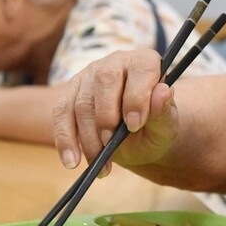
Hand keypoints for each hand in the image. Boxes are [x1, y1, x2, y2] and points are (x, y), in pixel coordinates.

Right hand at [51, 49, 177, 170]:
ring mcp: (89, 76)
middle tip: (110, 143)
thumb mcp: (165, 126)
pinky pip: (60, 114)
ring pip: (82, 102)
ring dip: (88, 137)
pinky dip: (65, 140)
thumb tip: (163, 92)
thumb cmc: (154, 127)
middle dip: (106, 116)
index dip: (136, 96)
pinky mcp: (69, 94)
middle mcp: (116, 63)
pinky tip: (72, 161)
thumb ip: (164, 111)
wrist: (137, 138)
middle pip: (105, 80)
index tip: (134, 125)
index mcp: (145, 63)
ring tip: (98, 162)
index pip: (141, 69)